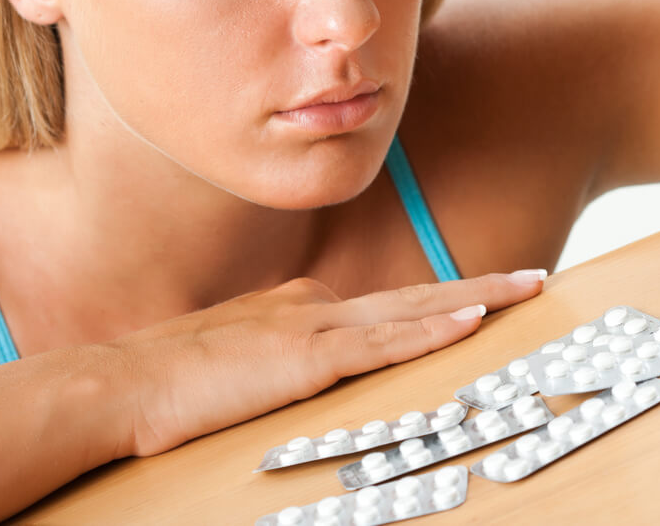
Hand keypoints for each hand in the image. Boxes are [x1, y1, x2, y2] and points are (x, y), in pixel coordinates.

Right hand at [110, 270, 545, 455]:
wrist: (127, 382)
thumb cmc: (174, 378)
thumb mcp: (238, 357)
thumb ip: (278, 352)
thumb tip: (306, 358)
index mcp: (302, 307)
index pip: (387, 304)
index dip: (438, 301)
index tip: (479, 297)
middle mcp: (318, 306)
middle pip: (416, 295)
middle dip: (479, 286)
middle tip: (533, 277)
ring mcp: (317, 327)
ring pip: (415, 310)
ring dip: (477, 298)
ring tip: (527, 287)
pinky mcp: (310, 357)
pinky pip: (387, 342)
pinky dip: (435, 331)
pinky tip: (473, 319)